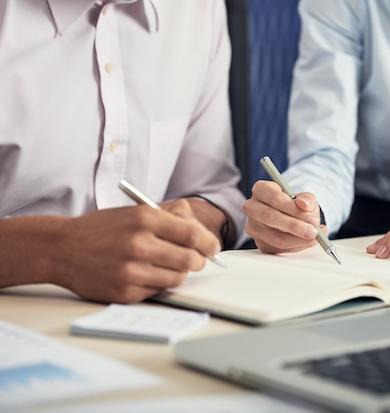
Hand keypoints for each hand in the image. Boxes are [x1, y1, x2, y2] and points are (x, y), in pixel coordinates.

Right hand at [0, 199, 221, 303]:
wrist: (61, 248)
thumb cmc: (103, 229)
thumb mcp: (135, 211)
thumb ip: (170, 215)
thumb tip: (198, 228)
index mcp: (144, 219)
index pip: (193, 234)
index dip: (209, 243)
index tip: (213, 247)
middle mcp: (139, 245)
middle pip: (190, 259)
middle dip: (198, 260)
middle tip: (195, 258)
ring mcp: (132, 271)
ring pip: (178, 278)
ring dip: (179, 272)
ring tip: (166, 264)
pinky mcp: (125, 292)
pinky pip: (158, 291)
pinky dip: (159, 283)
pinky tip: (146, 273)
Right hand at [243, 180, 325, 252]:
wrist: (290, 215)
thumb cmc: (295, 204)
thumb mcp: (304, 197)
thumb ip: (307, 199)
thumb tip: (305, 205)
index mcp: (261, 190)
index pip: (274, 198)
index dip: (293, 209)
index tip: (311, 217)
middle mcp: (252, 208)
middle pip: (270, 217)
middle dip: (294, 226)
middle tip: (313, 231)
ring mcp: (254, 227)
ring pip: (275, 237)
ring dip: (298, 239)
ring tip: (314, 236)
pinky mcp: (260, 243)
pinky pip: (279, 249)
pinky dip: (297, 246)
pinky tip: (308, 241)